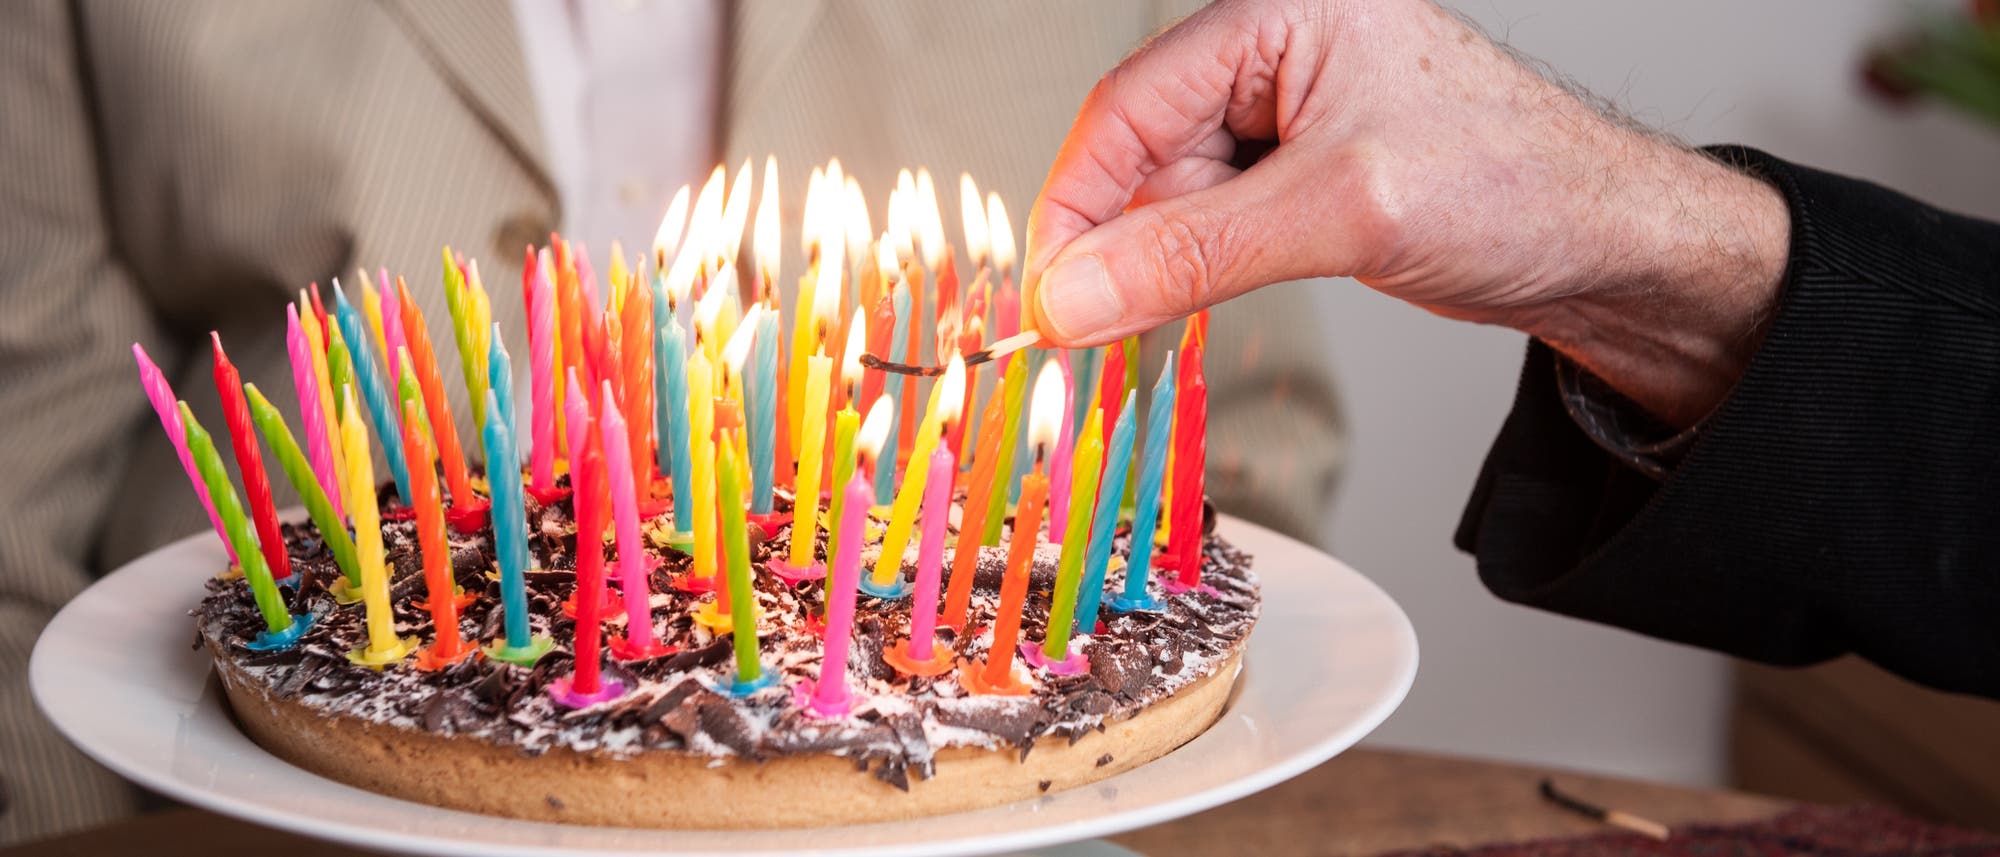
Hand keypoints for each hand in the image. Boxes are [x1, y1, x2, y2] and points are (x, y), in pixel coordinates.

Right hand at [1024, 0, 1788, 425]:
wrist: (1611, 242)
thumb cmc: (1518, 184)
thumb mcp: (1339, 214)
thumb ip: (1194, 253)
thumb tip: (1076, 293)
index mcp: (1279, 14)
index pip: (1127, 108)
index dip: (1074, 205)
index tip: (1047, 293)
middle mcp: (1275, 54)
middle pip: (1141, 152)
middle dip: (1117, 243)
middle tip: (1092, 328)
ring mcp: (1288, 116)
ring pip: (1172, 196)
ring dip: (1159, 265)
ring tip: (1164, 322)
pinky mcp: (1302, 174)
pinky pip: (1213, 222)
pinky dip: (1195, 271)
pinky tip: (1198, 307)